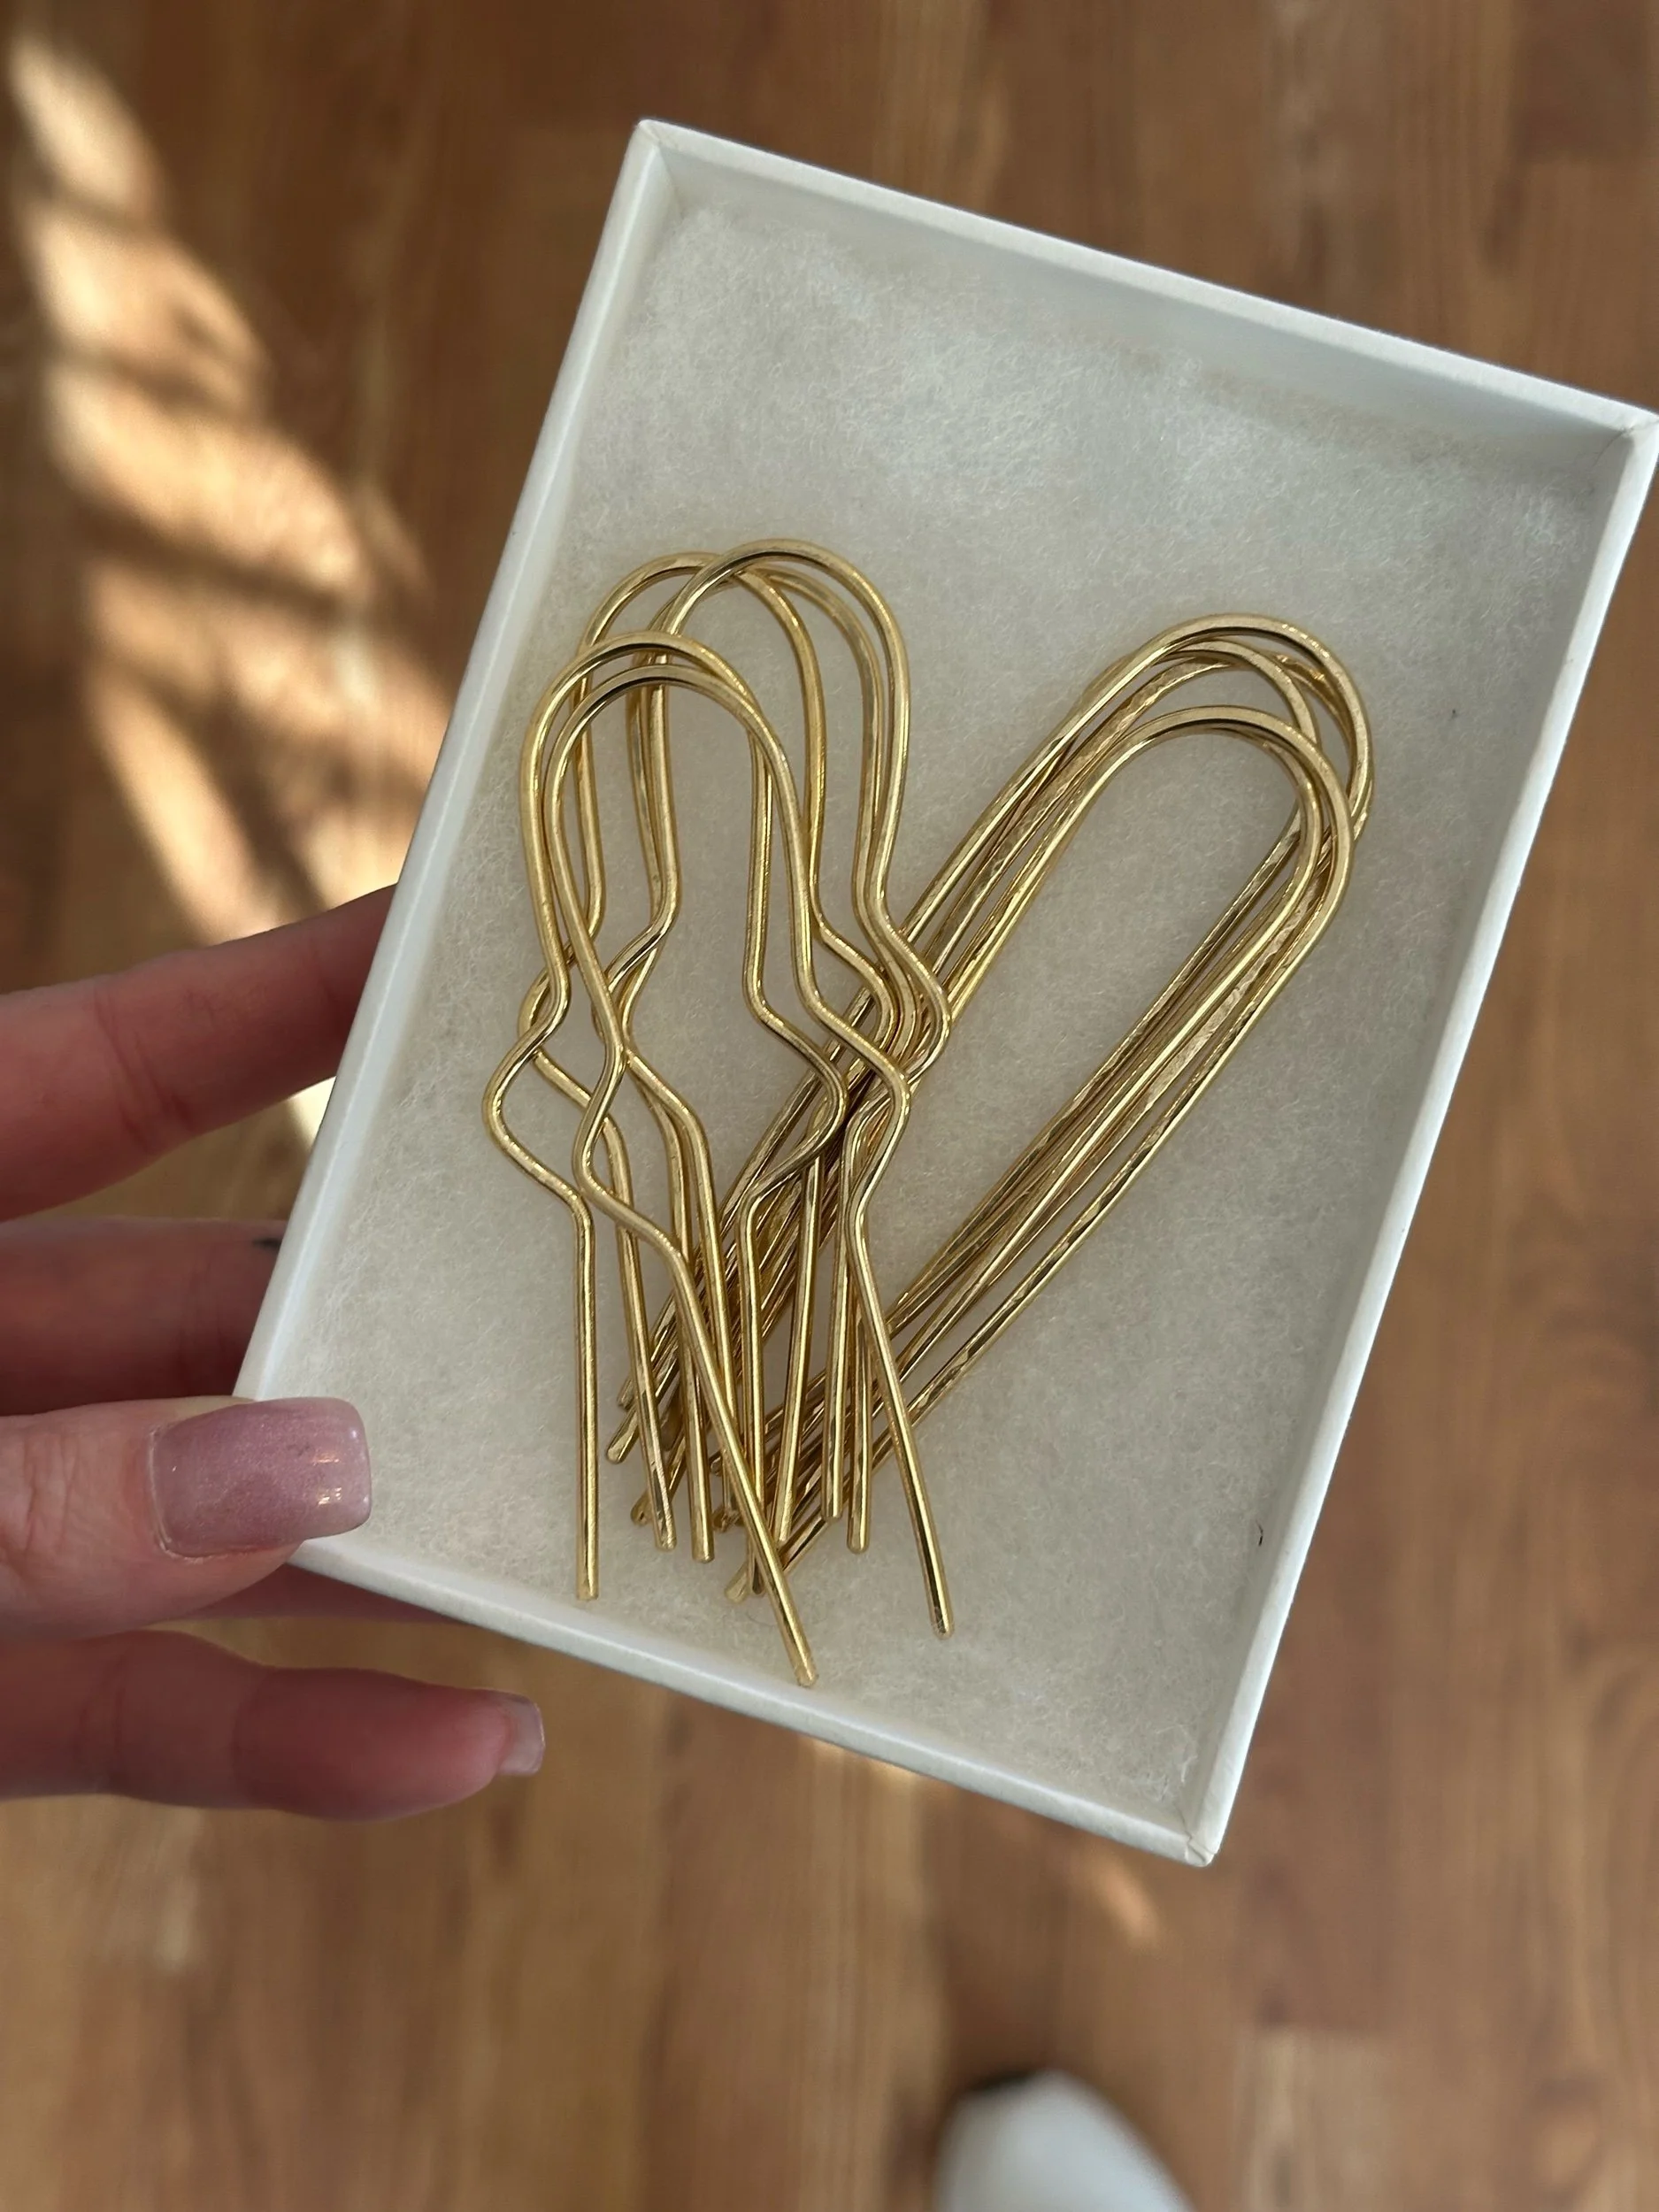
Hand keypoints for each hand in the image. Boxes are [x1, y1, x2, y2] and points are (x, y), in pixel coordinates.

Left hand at [0, 890, 542, 1817]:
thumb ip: (34, 1487)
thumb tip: (322, 1471)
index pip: (138, 1062)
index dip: (310, 998)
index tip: (488, 940)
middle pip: (229, 1312)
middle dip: (407, 1318)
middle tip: (613, 1286)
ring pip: (222, 1525)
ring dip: (394, 1550)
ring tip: (590, 1539)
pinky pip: (153, 1715)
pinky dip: (294, 1743)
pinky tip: (463, 1744)